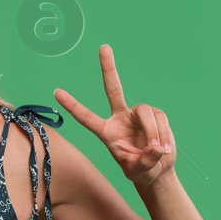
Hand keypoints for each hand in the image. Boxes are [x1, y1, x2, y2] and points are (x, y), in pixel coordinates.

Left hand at [53, 44, 175, 185]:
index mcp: (107, 132)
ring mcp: (137, 114)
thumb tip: (155, 147)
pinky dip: (163, 133)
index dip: (73, 106)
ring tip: (157, 150)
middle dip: (108, 68)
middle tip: (103, 47)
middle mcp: (120, 118)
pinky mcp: (154, 115)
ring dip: (153, 132)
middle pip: (114, 88)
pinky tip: (164, 147)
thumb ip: (145, 161)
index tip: (56, 92)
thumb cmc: (142, 171)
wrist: (157, 170)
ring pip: (146, 112)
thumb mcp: (139, 172)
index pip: (87, 117)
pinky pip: (160, 118)